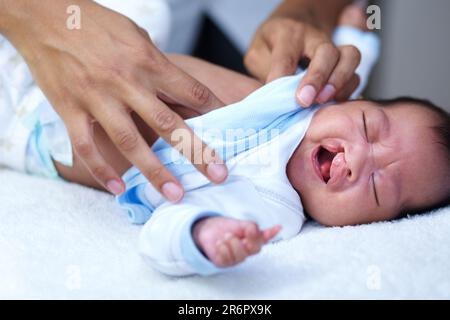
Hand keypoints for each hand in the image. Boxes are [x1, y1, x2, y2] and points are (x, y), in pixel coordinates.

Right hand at [1, 0, 226, 199]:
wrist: (45, 13)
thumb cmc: (97, 24)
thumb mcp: (136, 36)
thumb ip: (158, 66)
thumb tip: (179, 91)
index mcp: (148, 61)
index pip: (191, 92)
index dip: (214, 113)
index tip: (229, 131)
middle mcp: (126, 82)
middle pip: (168, 123)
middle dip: (196, 152)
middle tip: (218, 175)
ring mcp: (97, 97)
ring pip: (130, 142)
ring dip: (155, 171)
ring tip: (174, 194)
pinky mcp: (70, 109)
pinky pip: (86, 146)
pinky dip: (101, 170)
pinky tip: (118, 188)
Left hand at [193, 217, 280, 266]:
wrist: (208, 230)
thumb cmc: (227, 228)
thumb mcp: (240, 224)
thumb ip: (250, 226)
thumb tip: (257, 231)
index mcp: (252, 240)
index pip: (265, 238)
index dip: (272, 233)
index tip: (278, 226)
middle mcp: (246, 250)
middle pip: (254, 249)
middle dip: (246, 240)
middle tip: (232, 233)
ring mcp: (236, 258)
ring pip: (240, 256)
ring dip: (232, 243)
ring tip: (225, 237)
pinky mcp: (224, 263)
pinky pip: (227, 260)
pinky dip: (222, 249)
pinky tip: (219, 244)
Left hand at [244, 17, 360, 106]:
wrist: (297, 24)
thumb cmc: (274, 43)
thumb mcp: (258, 51)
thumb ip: (263, 70)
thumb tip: (272, 94)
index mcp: (288, 34)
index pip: (286, 56)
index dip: (282, 78)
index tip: (277, 98)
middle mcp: (315, 38)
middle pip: (325, 52)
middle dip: (317, 78)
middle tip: (305, 101)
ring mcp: (334, 49)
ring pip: (349, 57)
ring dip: (339, 81)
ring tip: (324, 100)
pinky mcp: (344, 63)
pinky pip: (356, 74)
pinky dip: (348, 89)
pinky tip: (333, 102)